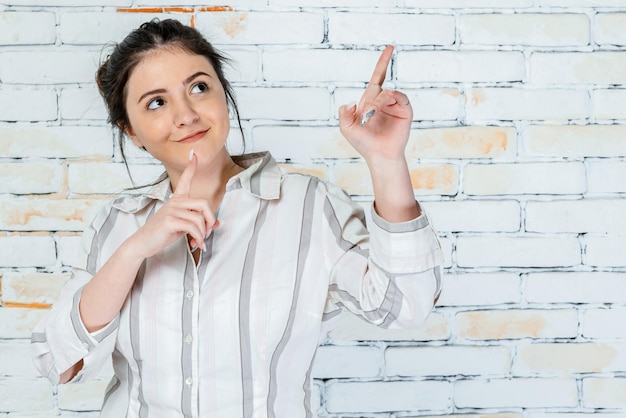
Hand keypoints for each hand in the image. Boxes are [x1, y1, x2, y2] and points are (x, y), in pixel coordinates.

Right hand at [129, 152, 216, 258]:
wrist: (143, 243)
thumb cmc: (162, 233)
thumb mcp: (182, 225)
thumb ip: (197, 222)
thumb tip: (217, 223)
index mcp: (177, 200)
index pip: (185, 180)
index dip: (191, 167)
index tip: (194, 154)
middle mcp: (174, 202)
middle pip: (203, 203)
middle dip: (210, 219)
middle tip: (208, 231)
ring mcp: (171, 210)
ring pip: (199, 219)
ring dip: (203, 234)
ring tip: (199, 242)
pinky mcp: (170, 220)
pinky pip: (192, 228)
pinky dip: (198, 238)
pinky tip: (195, 243)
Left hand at [338, 45, 412, 163]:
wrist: (379, 156)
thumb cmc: (363, 143)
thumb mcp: (346, 128)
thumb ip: (343, 113)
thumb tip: (351, 102)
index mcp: (370, 101)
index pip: (377, 78)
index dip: (383, 63)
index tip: (390, 47)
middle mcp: (383, 101)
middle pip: (380, 85)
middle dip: (372, 100)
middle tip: (368, 115)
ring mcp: (395, 106)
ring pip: (388, 92)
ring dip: (380, 101)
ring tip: (374, 114)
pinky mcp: (405, 111)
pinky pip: (401, 98)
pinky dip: (394, 97)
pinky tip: (388, 102)